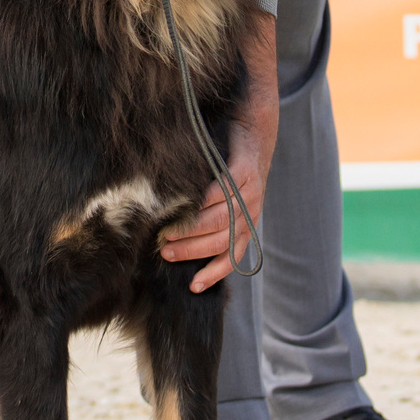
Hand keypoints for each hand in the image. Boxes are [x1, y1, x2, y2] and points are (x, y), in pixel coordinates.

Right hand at [159, 137, 265, 293]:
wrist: (254, 132)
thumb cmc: (231, 168)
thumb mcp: (226, 198)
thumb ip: (209, 218)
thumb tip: (174, 240)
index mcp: (246, 224)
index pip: (231, 256)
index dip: (213, 274)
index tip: (193, 287)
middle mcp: (251, 213)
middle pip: (221, 240)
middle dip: (192, 250)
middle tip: (166, 252)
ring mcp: (250, 193)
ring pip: (221, 218)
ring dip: (194, 228)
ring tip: (169, 231)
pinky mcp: (245, 171)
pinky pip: (225, 190)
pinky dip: (206, 199)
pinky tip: (188, 203)